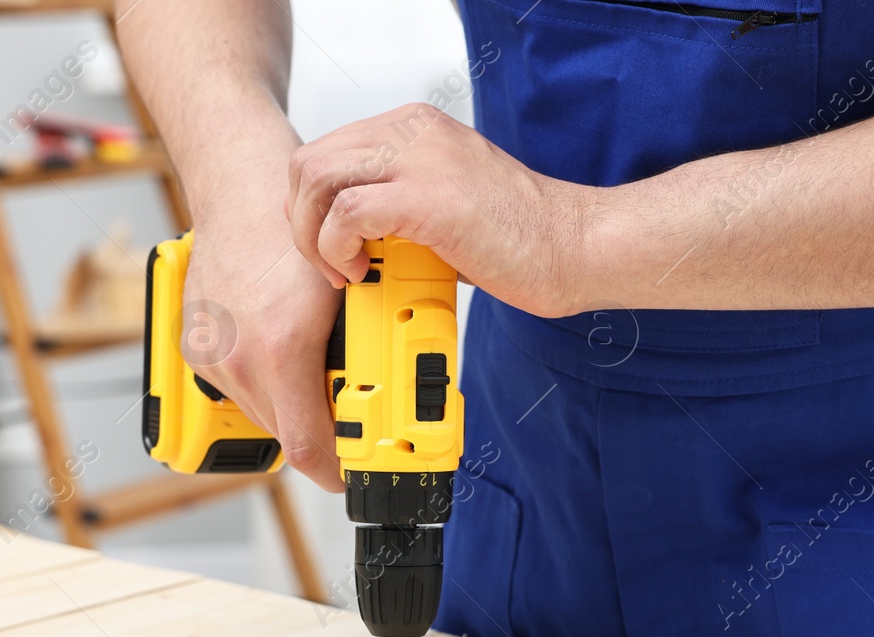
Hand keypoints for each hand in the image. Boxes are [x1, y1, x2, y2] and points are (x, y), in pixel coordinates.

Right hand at [181, 202, 343, 490]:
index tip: (352, 471)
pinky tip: (282, 355)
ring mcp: (211, 359)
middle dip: (319, 433)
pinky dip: (265, 386)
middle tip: (349, 417)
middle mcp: (238, 360)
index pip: (307, 449)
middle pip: (286, 436)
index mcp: (281, 350)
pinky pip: (239, 391)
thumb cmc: (293, 234)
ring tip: (315, 374)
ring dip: (292, 408)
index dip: (336, 471)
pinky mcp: (196, 352)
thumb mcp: (351, 297)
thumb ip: (364, 355)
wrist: (240, 195)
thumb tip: (387, 402)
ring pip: (262, 415)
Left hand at [286, 105, 590, 318]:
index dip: (310, 205)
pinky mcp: (428, 197)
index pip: (326, 151)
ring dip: (315, 237)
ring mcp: (421, 159)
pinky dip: (338, 251)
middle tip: (327, 265)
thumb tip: (350, 237)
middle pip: (311, 162)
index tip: (324, 245)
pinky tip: (361, 272)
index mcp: (415, 127)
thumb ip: (396, 203)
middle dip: (301, 222)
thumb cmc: (519, 236)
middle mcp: (413, 131)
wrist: (572, 247)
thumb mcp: (443, 203)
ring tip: (343, 271)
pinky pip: (346, 214)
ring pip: (319, 180)